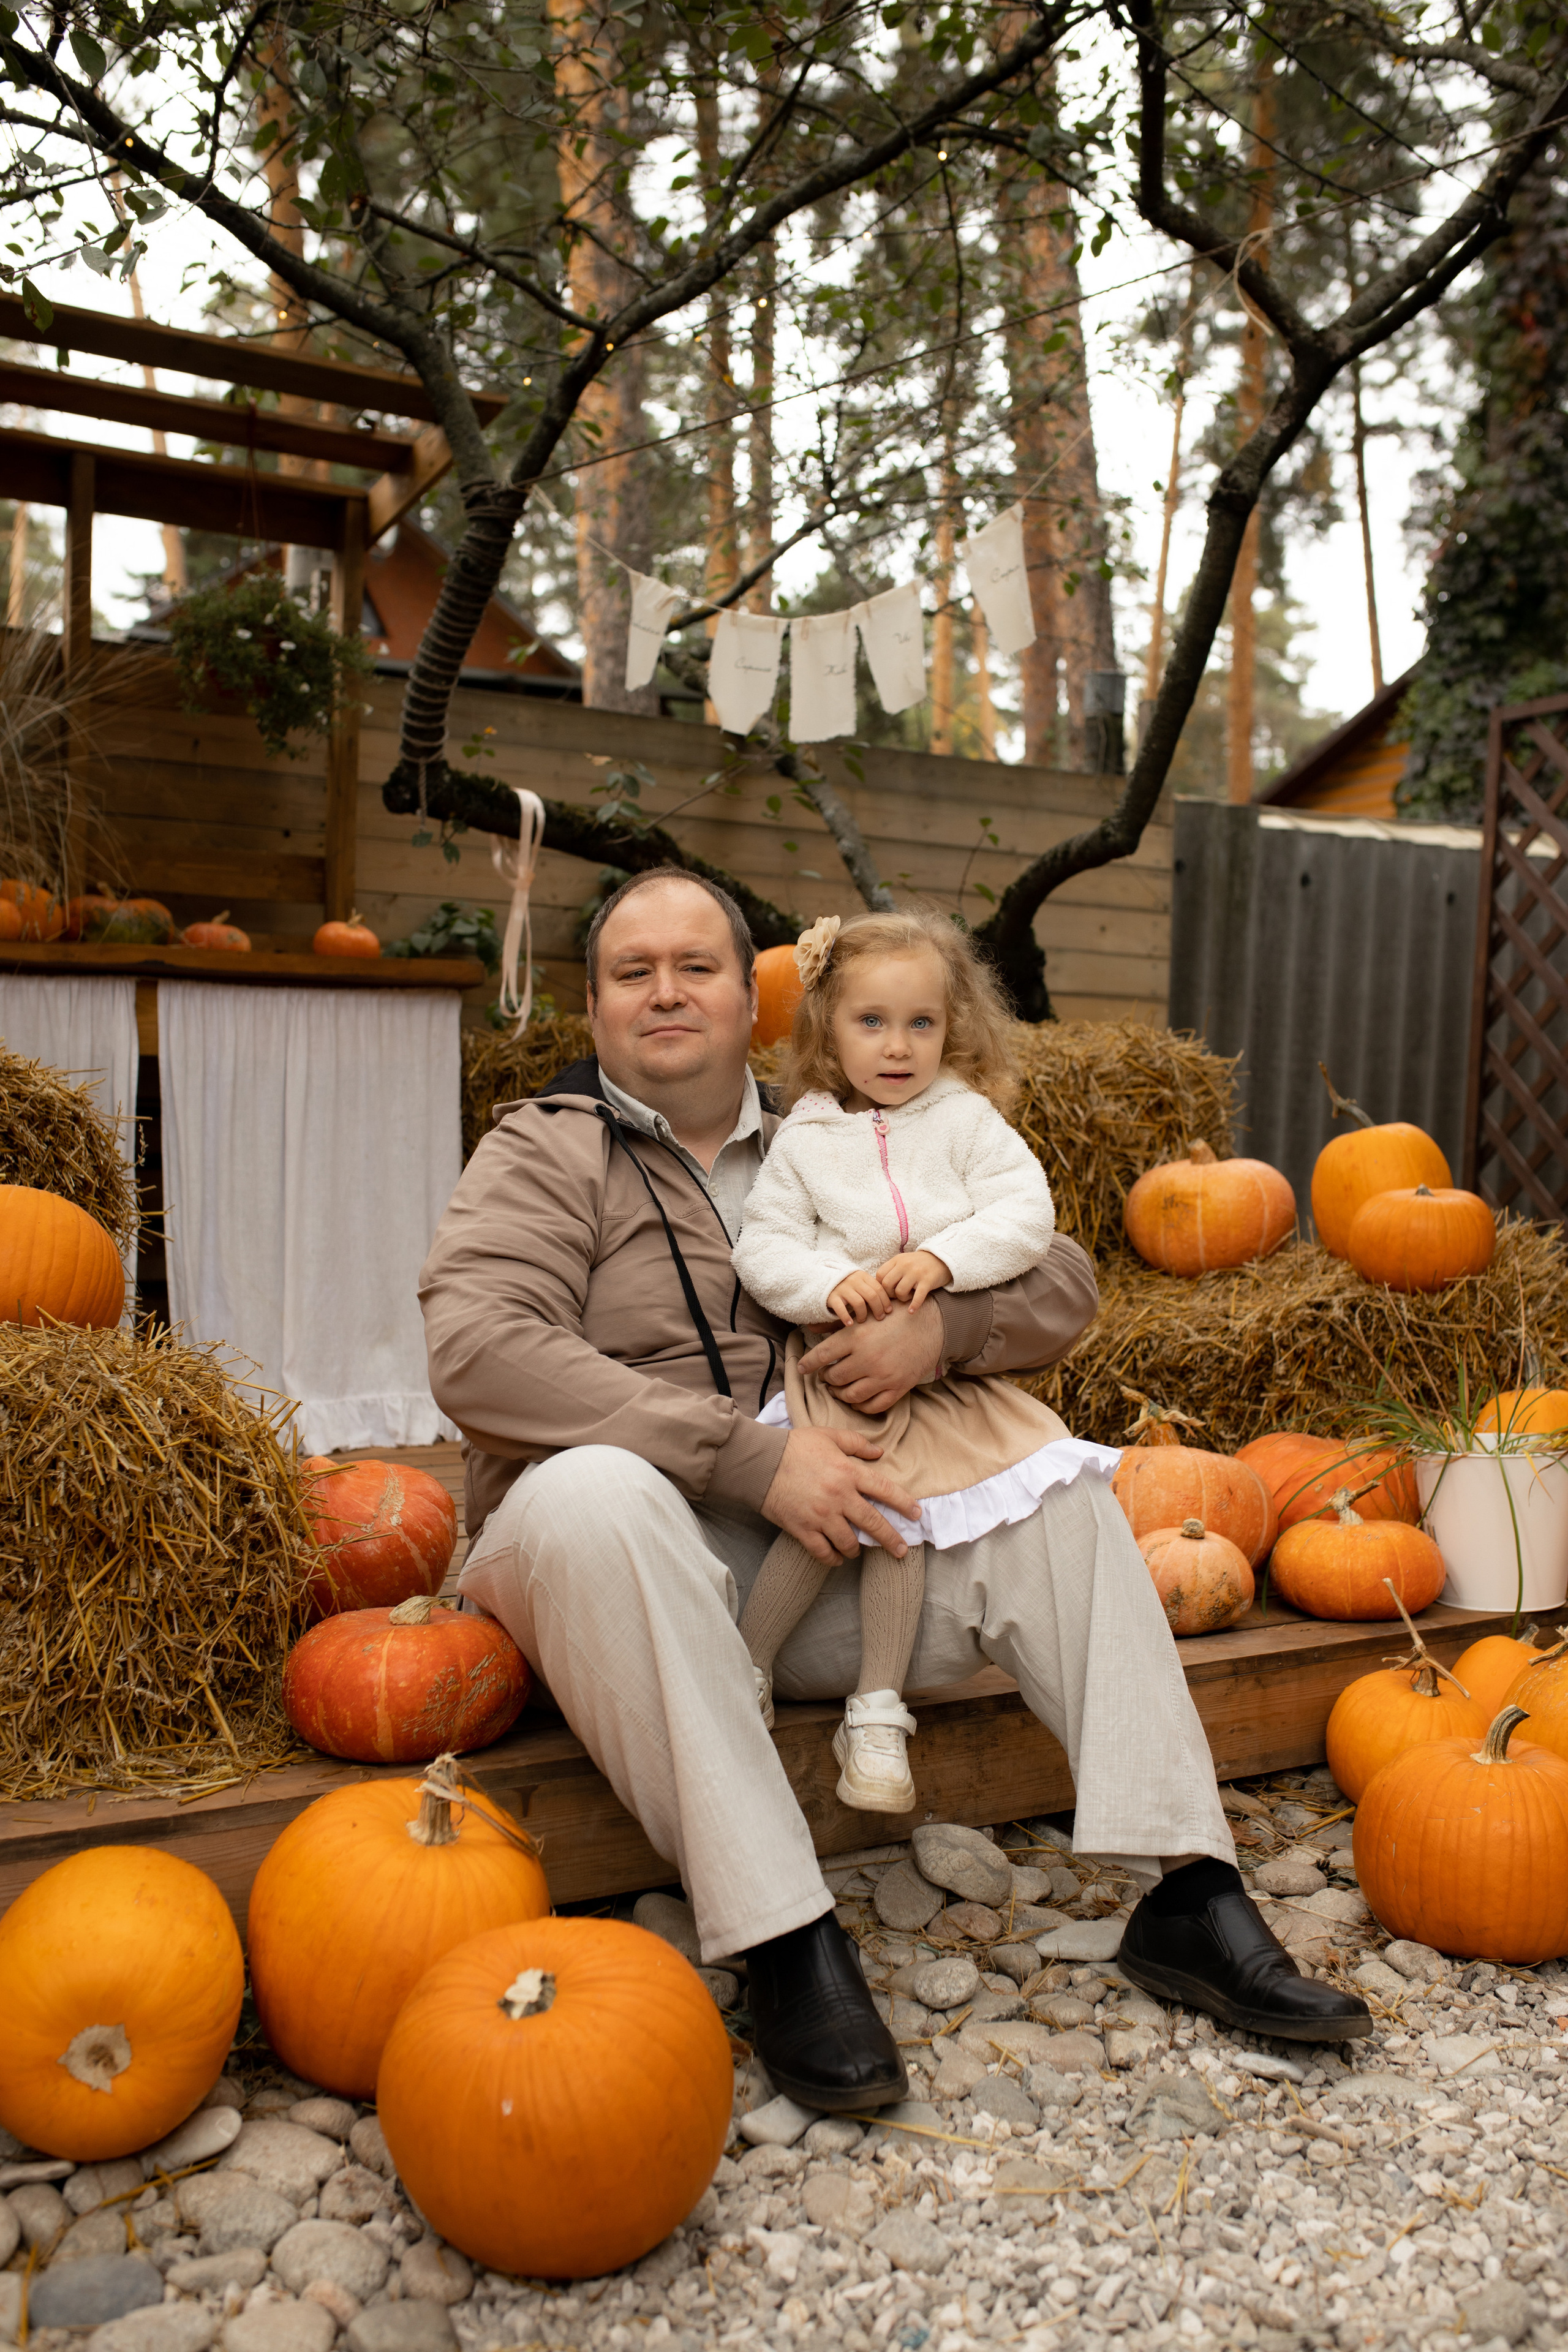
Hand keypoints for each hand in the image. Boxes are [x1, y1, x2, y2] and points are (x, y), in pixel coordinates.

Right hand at [761, 1427, 920, 1563]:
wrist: (760, 1462)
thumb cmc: (794, 1446)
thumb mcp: (828, 1436)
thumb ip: (857, 1443)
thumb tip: (879, 1452)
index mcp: (848, 1472)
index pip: (885, 1490)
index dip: (904, 1504)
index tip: (916, 1515)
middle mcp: (839, 1497)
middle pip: (873, 1523)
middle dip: (891, 1540)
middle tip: (902, 1551)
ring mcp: (821, 1516)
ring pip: (849, 1543)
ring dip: (856, 1550)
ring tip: (857, 1551)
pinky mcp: (803, 1529)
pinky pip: (823, 1552)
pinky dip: (832, 1558)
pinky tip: (836, 1558)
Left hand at [797, 1297, 943, 1414]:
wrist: (933, 1324)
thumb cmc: (897, 1315)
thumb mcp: (866, 1313)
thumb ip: (838, 1322)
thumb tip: (811, 1327)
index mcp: (856, 1337)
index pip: (821, 1356)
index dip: (808, 1364)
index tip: (802, 1367)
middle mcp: (867, 1359)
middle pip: (834, 1378)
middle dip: (826, 1378)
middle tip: (826, 1375)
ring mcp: (883, 1376)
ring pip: (850, 1395)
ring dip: (839, 1394)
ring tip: (837, 1389)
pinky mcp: (897, 1388)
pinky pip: (872, 1405)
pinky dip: (860, 1405)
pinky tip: (856, 1399)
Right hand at [825, 1267, 892, 1325]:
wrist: (824, 1280)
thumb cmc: (848, 1286)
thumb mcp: (860, 1283)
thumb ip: (872, 1289)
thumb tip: (889, 1304)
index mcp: (863, 1277)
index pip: (879, 1288)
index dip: (885, 1301)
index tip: (888, 1311)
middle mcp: (853, 1281)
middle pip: (871, 1296)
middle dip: (878, 1309)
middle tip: (880, 1318)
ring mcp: (842, 1288)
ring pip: (858, 1302)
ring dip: (863, 1314)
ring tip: (863, 1320)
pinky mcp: (832, 1297)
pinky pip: (841, 1308)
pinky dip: (846, 1317)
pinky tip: (850, 1324)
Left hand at [876, 1248, 951, 1311]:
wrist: (942, 1259)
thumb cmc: (919, 1264)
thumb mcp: (904, 1261)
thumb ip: (892, 1270)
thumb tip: (878, 1287)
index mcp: (897, 1260)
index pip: (880, 1275)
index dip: (881, 1286)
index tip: (888, 1290)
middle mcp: (905, 1265)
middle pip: (887, 1285)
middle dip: (890, 1294)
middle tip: (897, 1295)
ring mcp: (916, 1273)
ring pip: (900, 1292)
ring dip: (902, 1299)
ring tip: (908, 1296)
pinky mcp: (927, 1281)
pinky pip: (917, 1297)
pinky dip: (914, 1306)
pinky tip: (912, 1311)